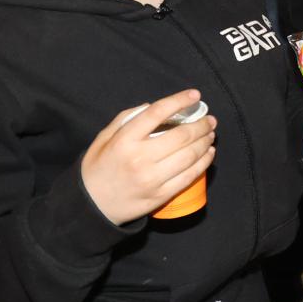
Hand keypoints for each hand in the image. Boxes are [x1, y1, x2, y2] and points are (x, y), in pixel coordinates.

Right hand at [80, 89, 215, 225]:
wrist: (91, 206)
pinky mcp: (161, 195)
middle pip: (181, 136)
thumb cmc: (98, 168)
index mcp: (124, 140)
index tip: (194, 95)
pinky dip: (204, 162)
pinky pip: (189, 176)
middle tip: (210, 119)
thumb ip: (125, 119)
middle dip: (201, 124)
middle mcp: (140, 158)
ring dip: (205, 142)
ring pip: (190, 155)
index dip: (179, 101)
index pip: (157, 113)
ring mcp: (152, 179)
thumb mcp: (103, 138)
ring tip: (210, 134)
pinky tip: (209, 153)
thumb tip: (152, 106)